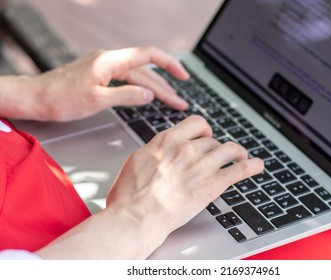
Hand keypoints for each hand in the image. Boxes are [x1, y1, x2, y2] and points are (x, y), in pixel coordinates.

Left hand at [29, 47, 188, 120]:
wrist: (36, 98)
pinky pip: (126, 81)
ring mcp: (104, 68)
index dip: (169, 64)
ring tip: (171, 102)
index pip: (148, 56)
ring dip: (155, 90)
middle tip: (180, 103)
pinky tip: (146, 97)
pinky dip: (140, 89)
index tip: (184, 76)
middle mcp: (109, 61)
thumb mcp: (97, 100)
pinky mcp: (100, 76)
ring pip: (137, 78)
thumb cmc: (61, 99)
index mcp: (110, 61)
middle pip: (145, 71)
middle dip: (165, 88)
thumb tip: (149, 95)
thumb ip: (126, 96)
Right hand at [106, 115, 263, 255]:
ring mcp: (201, 165)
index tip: (206, 135)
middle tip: (218, 156)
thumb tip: (159, 151)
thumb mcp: (136, 161)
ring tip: (242, 156)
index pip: (196, 123)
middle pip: (212, 140)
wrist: (137, 215)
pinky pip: (240, 169)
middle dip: (216, 148)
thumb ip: (154, 152)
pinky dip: (252, 166)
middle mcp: (187, 149)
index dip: (205, 129)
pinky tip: (257, 165)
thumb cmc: (130, 195)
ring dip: (238, 152)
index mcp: (167, 140)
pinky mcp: (212, 184)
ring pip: (230, 149)